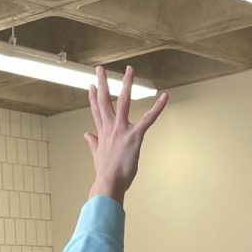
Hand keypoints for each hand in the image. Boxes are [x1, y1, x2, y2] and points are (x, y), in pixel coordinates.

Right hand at [85, 65, 168, 203]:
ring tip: (129, 70)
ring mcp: (121, 130)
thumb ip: (93, 143)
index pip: (96, 110)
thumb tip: (86, 135)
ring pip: (123, 101)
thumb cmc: (105, 173)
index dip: (93, 97)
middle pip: (104, 100)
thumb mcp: (97, 155)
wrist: (108, 183)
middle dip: (102, 83)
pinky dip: (158, 108)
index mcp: (102, 132)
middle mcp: (110, 127)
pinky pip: (148, 119)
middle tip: (100, 68)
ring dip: (127, 84)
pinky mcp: (134, 136)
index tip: (91, 85)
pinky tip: (165, 97)